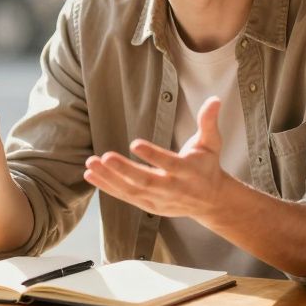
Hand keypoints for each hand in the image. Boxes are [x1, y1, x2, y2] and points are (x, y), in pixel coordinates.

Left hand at [83, 96, 231, 218]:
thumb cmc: (207, 165)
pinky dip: (108, 187)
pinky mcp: (149, 206)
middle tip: (105, 157)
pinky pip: (125, 197)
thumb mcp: (212, 143)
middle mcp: (173, 189)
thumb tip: (215, 99)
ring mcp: (159, 200)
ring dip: (109, 179)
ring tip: (91, 164)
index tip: (134, 144)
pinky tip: (91, 176)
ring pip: (132, 191)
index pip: (170, 164)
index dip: (153, 155)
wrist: (210, 200)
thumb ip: (209, 122)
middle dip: (124, 171)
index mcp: (189, 171)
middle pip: (146, 181)